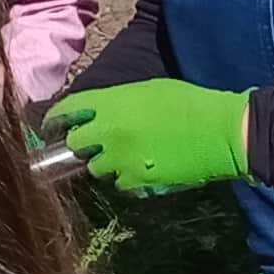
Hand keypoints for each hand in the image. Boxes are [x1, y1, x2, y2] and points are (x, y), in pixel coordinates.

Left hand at [49, 78, 250, 194]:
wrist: (221, 131)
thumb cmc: (190, 103)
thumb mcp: (149, 90)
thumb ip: (118, 103)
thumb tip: (101, 113)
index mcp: (111, 103)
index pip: (67, 110)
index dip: (55, 120)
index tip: (52, 126)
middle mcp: (108, 131)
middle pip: (76, 144)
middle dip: (82, 145)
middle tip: (93, 145)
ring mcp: (121, 159)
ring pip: (97, 168)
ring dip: (107, 163)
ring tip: (128, 156)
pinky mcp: (137, 181)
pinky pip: (121, 183)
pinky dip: (128, 178)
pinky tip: (145, 168)